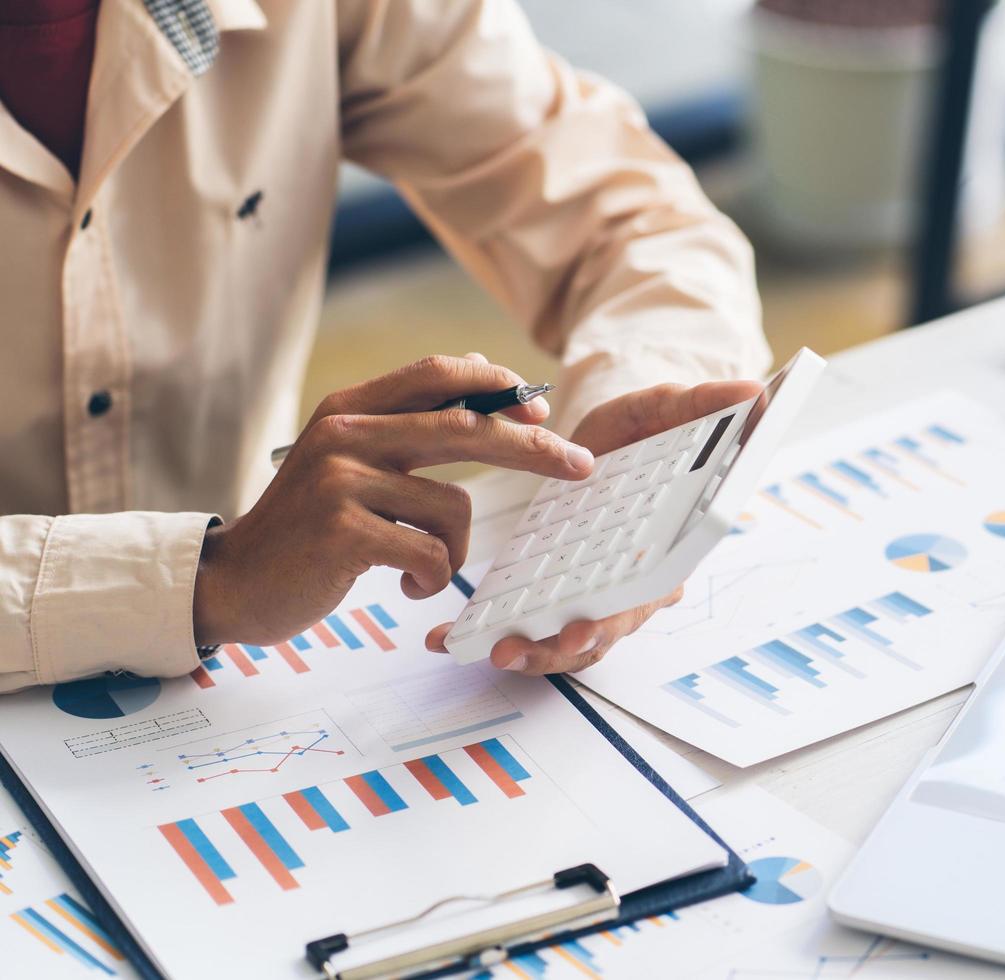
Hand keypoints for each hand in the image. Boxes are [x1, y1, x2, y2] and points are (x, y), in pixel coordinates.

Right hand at [193, 355, 594, 644]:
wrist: (234, 583)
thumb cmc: (308, 528)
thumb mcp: (348, 459)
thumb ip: (407, 422)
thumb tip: (482, 373)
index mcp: (351, 409)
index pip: (439, 372)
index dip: (498, 384)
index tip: (542, 411)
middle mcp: (346, 434)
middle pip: (467, 426)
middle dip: (535, 447)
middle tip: (580, 465)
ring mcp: (342, 480)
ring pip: (454, 506)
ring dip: (456, 549)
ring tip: (424, 569)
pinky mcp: (343, 532)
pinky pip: (431, 553)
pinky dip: (433, 578)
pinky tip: (409, 587)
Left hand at [425, 379, 763, 673]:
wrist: (609, 438)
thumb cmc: (644, 428)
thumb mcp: (665, 406)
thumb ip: (700, 403)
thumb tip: (752, 391)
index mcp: (669, 546)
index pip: (648, 593)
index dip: (615, 617)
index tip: (579, 629)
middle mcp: (639, 583)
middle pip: (604, 630)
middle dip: (558, 647)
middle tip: (514, 649)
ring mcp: (601, 594)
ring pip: (571, 642)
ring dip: (529, 653)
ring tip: (485, 650)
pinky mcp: (564, 595)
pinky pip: (538, 629)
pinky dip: (498, 638)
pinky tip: (452, 639)